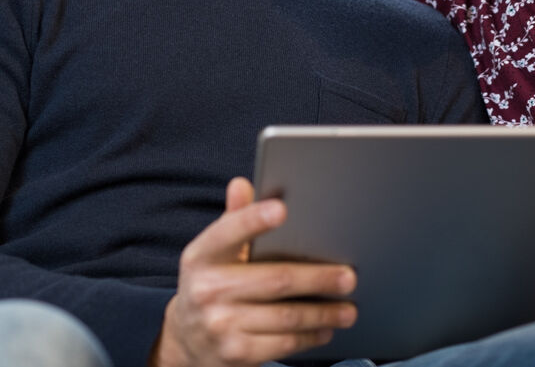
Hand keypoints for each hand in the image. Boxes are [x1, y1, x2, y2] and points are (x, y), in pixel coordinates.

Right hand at [150, 178, 357, 366]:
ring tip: (347, 307)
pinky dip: (310, 335)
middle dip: (318, 278)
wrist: (186, 340)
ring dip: (323, 312)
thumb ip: (234, 220)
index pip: (228, 232)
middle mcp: (207, 290)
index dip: (254, 220)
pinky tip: (326, 327)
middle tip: (348, 276)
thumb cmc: (211, 284)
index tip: (282, 209)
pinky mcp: (235, 354)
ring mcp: (220, 325)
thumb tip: (242, 184)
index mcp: (201, 256)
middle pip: (276, 280)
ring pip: (286, 317)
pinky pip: (283, 343)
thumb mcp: (214, 252)